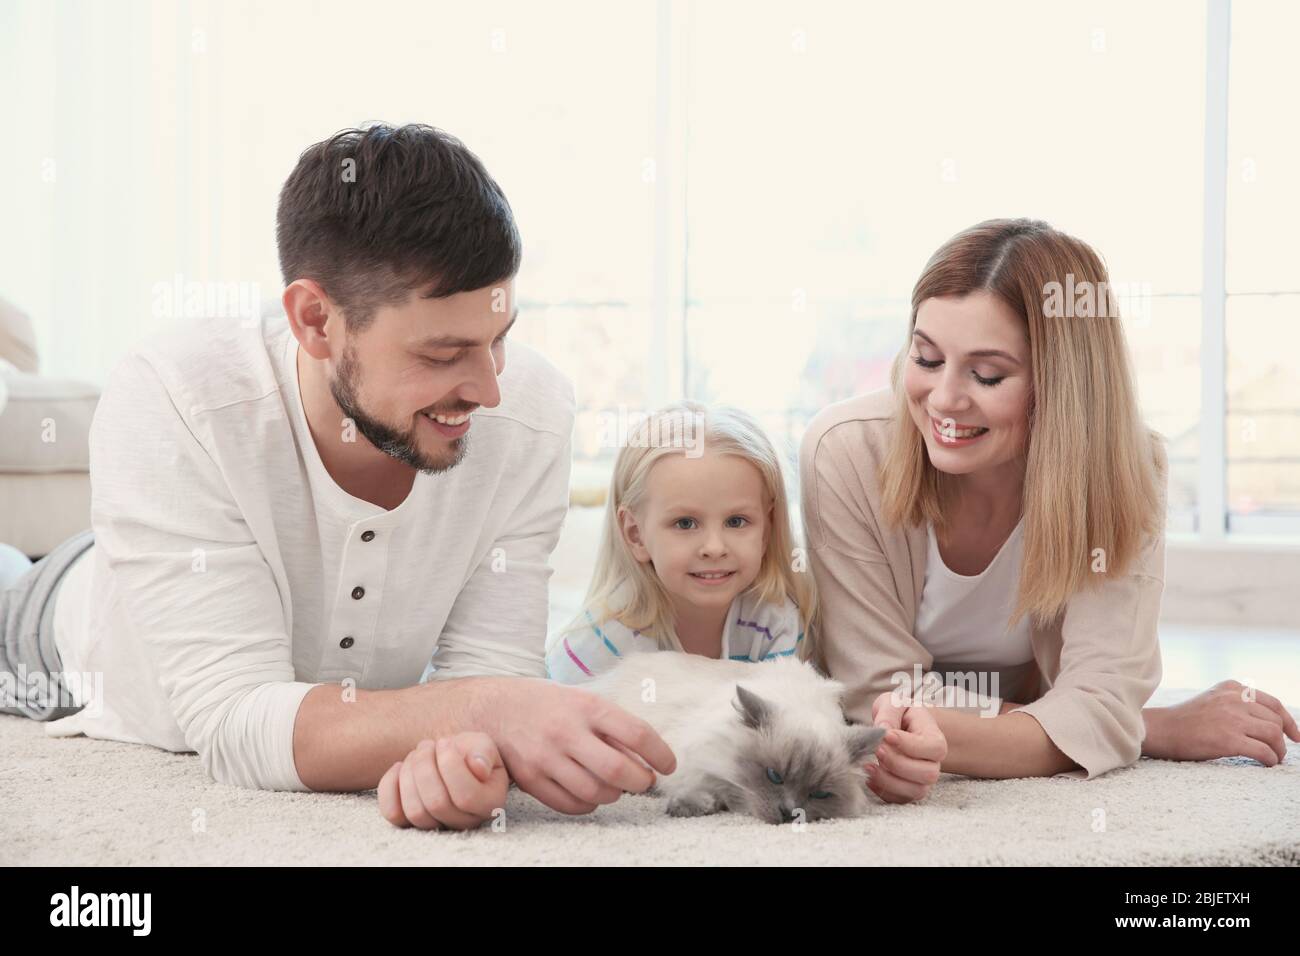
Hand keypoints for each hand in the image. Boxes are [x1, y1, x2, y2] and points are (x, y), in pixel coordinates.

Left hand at [378, 732, 508, 829]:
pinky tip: (399, 767)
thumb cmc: (469, 751)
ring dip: (409, 773)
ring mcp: (436, 826)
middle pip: (437, 803)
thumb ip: (484, 752)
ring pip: (414, 811)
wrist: (449, 757)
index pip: (466, 796)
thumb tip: (479, 768)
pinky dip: (389, 786)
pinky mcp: (409, 823)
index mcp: (490, 805)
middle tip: (427, 744)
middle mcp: (465, 822)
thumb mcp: (482, 745)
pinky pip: (392, 813)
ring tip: (417, 754)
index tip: (445, 741)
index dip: (450, 766)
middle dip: (426, 766)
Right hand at [481, 678, 676, 815]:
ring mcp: (546, 757)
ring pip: (595, 793)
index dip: (660, 753)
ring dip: (614, 795)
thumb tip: (648, 754)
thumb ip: (612, 725)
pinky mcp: (530, 779)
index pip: (636, 733)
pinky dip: (588, 805)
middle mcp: (566, 731)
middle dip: (641, 781)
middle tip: (645, 781)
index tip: (668, 765)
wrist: (493, 707)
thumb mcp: (582, 699)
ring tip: (616, 786)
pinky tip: (591, 794)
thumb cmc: (547, 704)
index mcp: (586, 706)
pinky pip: (570, 805)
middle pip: (617, 769)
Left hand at [868, 691, 947, 803]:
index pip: (932, 748)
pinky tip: (869, 775)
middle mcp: (933, 764)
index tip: (887, 735)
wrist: (900, 728)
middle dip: (898, 763)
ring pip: (914, 791)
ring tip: (868, 765)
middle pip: (926, 774)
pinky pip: (899, 799)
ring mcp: (921, 780)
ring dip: (889, 780)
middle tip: (877, 750)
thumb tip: (883, 730)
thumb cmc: (899, 715)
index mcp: (935, 739)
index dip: (909, 745)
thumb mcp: (894, 703)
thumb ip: (890, 712)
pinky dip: (882, 790)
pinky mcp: (906, 792)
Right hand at [1144, 679, 1298, 765]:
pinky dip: (1270, 760)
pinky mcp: (1228, 739)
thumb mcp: (1212, 699)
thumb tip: (1267, 721)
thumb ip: (1236, 702)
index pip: (1273, 703)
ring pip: (1274, 735)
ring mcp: (1232, 718)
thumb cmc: (1184, 720)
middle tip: (1278, 752)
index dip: (1289, 721)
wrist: (1159, 730)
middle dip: (1282, 739)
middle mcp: (1234, 699)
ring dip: (1278, 751)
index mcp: (1232, 688)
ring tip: (1273, 759)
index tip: (1295, 736)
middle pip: (1275, 720)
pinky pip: (1263, 751)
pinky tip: (1265, 763)